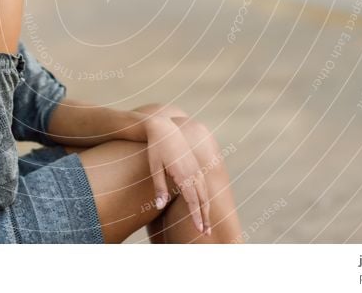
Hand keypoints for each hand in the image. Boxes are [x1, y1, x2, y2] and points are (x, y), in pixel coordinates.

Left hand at [144, 116, 211, 234]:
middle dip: (205, 217)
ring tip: (207, 224)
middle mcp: (193, 172)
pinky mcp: (196, 165)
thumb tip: (159, 206)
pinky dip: (206, 198)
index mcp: (183, 174)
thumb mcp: (154, 168)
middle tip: (206, 234)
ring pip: (205, 192)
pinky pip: (203, 185)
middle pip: (202, 199)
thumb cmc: (155, 148)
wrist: (164, 127)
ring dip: (207, 209)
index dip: (196, 216)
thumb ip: (159, 187)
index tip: (199, 229)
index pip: (192, 200)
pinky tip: (204, 206)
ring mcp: (196, 168)